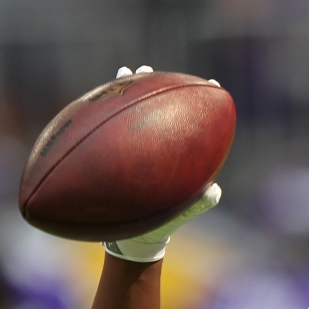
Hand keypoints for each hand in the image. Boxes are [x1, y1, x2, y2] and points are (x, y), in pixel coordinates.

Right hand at [102, 65, 221, 262]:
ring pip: (132, 114)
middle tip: (152, 70)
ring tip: (125, 72)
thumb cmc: (163, 225)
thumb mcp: (181, 214)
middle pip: (159, 108)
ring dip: (127, 92)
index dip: (202, 100)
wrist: (134, 238)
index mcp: (179, 155)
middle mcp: (158, 146)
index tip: (212, 84)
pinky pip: (108, 133)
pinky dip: (103, 118)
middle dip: (158, 85)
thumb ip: (200, 203)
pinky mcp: (115, 154)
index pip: (193, 120)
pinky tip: (93, 102)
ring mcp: (135, 148)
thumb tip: (215, 191)